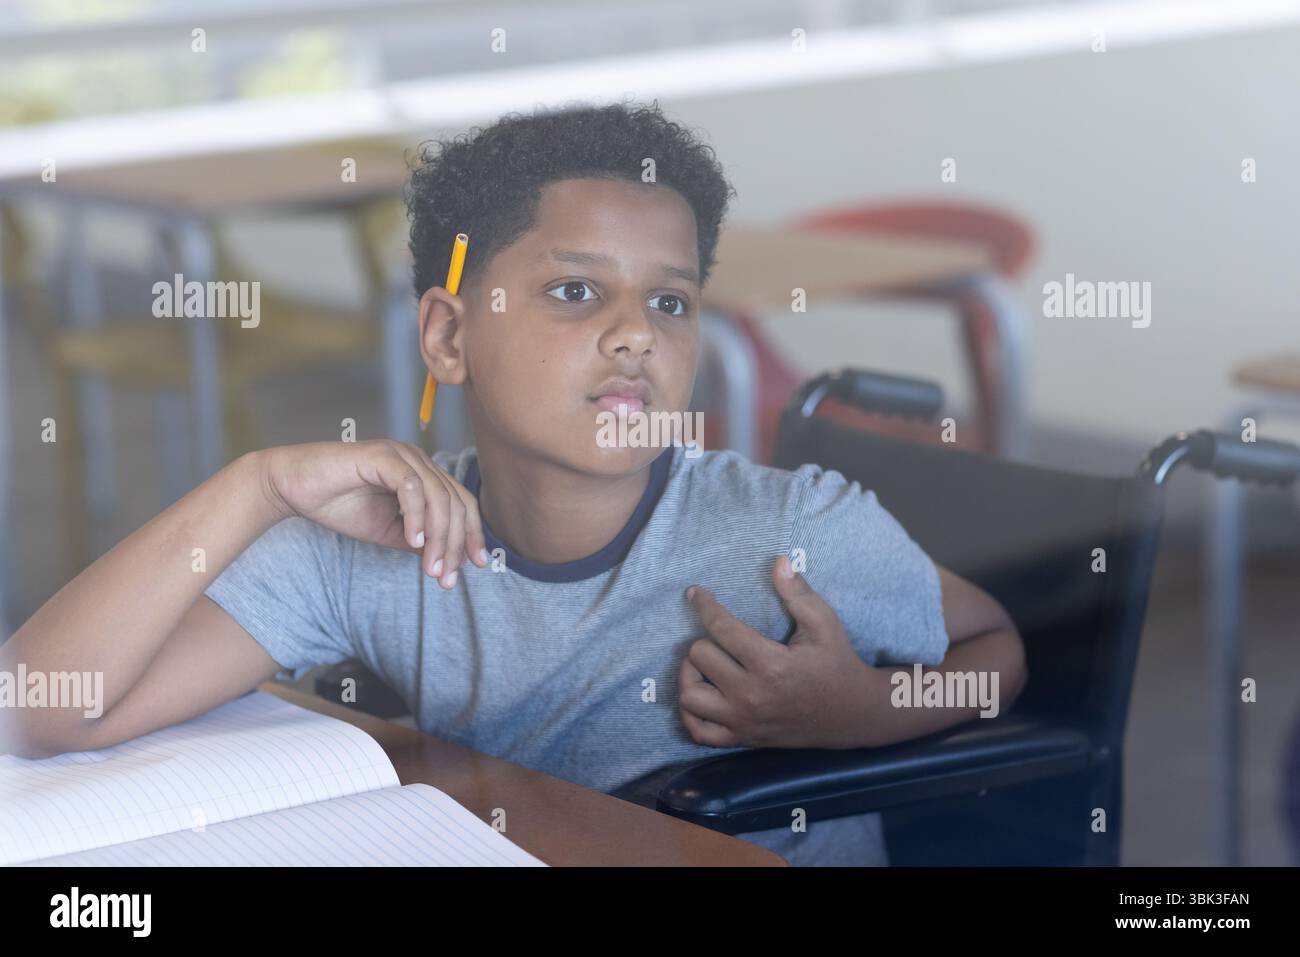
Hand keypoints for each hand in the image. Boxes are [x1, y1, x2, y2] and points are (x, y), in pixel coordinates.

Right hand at [258, 440, 487, 588]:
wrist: (293, 487)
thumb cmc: (339, 505)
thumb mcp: (389, 532)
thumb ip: (420, 541)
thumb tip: (453, 560)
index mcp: (424, 475)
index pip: (461, 503)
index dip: (472, 535)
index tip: (476, 566)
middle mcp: (418, 461)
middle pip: (455, 503)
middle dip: (456, 544)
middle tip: (446, 578)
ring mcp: (402, 455)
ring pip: (438, 497)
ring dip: (438, 538)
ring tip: (430, 569)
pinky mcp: (382, 456)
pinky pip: (411, 487)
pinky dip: (416, 516)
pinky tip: (413, 542)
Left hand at [679, 555, 886, 748]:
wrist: (852, 714)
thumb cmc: (836, 663)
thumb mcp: (824, 623)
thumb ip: (797, 593)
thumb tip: (778, 561)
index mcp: (771, 663)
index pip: (721, 627)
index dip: (704, 605)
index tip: (696, 594)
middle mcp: (751, 695)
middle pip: (699, 658)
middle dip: (705, 640)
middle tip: (716, 637)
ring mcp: (744, 721)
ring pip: (690, 697)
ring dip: (690, 675)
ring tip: (706, 665)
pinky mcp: (742, 739)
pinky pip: (698, 732)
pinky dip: (690, 714)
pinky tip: (703, 695)